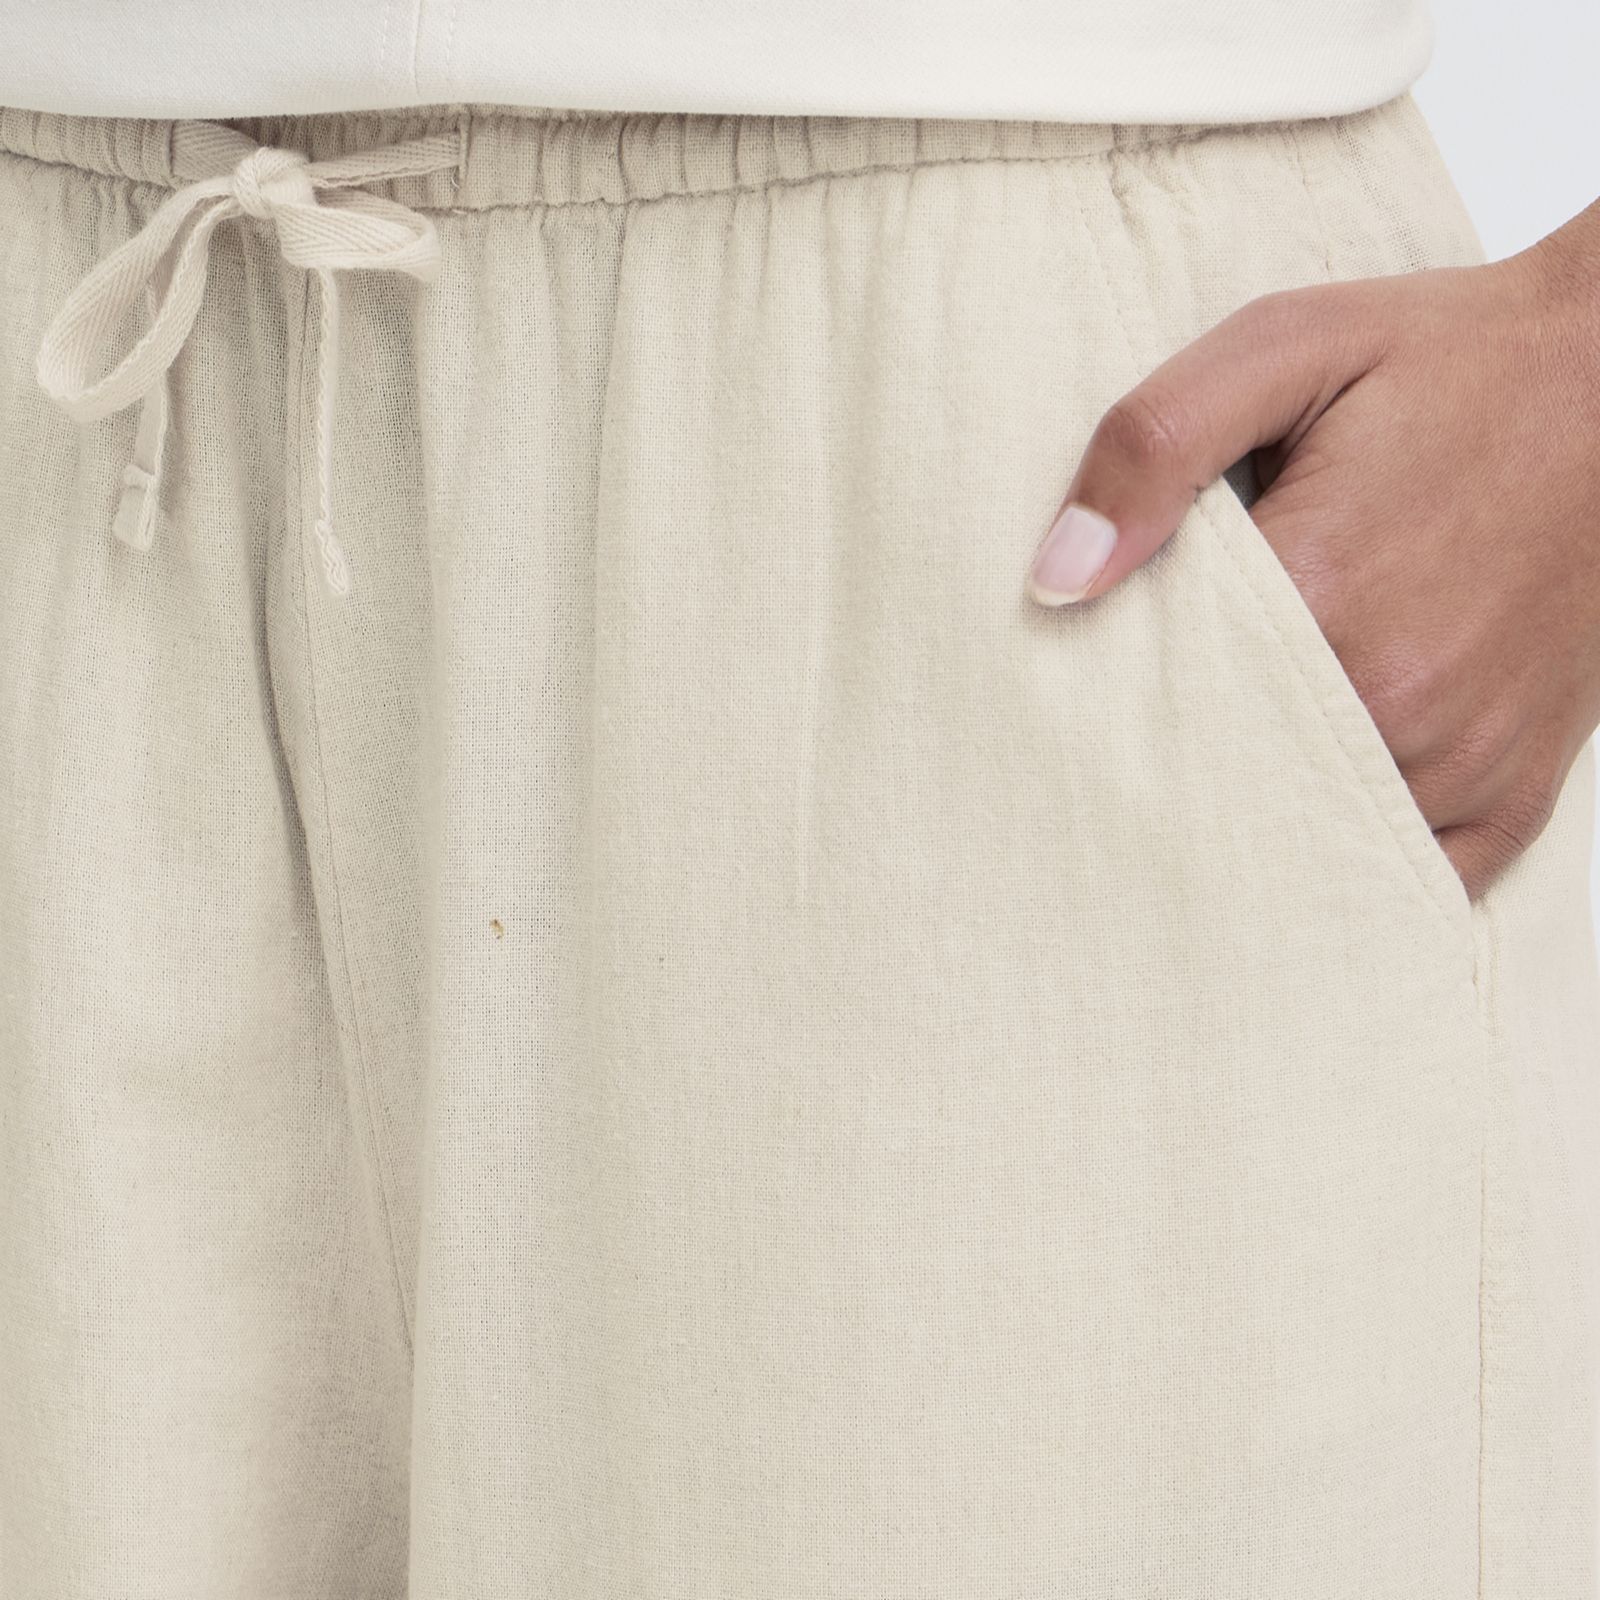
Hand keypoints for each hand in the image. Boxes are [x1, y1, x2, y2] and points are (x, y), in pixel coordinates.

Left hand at [1024, 204, 1599, 899]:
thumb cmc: (1449, 363)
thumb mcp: (1283, 349)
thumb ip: (1154, 447)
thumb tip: (1056, 580)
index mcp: (1322, 596)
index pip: (1151, 705)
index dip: (1103, 701)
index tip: (1084, 685)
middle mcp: (1397, 702)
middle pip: (1219, 784)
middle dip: (1168, 770)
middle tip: (1147, 731)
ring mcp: (1462, 760)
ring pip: (1303, 841)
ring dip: (1252, 819)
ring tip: (1224, 759)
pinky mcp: (1515, 795)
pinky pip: (1409, 881)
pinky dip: (1349, 863)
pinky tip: (1306, 822)